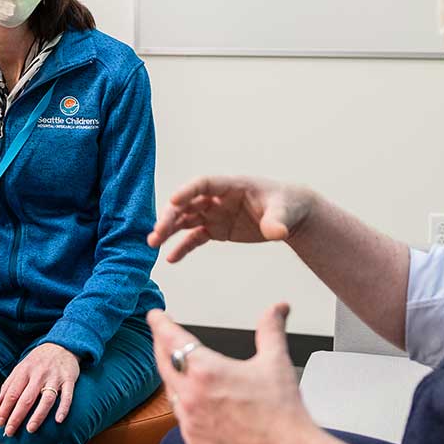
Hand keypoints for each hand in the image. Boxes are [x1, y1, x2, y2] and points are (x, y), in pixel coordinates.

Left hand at [0, 342, 79, 435]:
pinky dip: (64, 408)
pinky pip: (68, 395)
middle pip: (27, 398)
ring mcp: (55, 377)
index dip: (5, 409)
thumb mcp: (21, 367)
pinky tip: (59, 420)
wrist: (62, 344)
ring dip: (38, 415)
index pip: (12, 393)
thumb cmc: (38, 360)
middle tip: (10, 432)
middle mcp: (39, 375)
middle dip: (17, 416)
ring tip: (30, 429)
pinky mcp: (69, 379)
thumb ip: (9, 384)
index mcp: (25, 371)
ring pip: (46, 399)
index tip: (0, 423)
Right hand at [148, 176, 316, 262]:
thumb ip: (276, 222)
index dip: (187, 191)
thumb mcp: (284, 212)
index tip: (173, 201)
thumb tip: (276, 232)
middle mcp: (218, 198)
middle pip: (187, 203)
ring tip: (153, 244)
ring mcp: (215, 213)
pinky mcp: (217, 228)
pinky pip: (195, 237)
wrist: (290, 216)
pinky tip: (171, 259)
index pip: (204, 184)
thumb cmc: (287, 205)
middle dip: (170, 217)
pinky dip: (183, 247)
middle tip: (156, 234)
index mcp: (232, 185)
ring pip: (186, 219)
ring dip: (169, 230)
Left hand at [149, 303, 319, 443]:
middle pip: (163, 363)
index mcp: (206, 371)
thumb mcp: (276, 362)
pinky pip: (182, 419)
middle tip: (162, 337)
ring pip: (172, 392)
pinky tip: (198, 404)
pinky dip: (186, 407)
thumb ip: (270, 329)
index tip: (155, 316)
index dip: (160, 324)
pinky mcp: (194, 443)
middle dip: (161, 346)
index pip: (171, 339)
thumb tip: (277, 309)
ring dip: (174, 377)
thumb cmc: (282, 414)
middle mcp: (191, 396)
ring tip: (182, 369)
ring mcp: (189, 423)